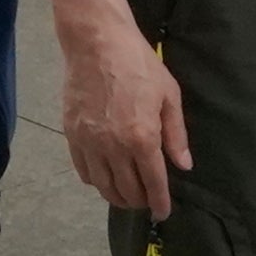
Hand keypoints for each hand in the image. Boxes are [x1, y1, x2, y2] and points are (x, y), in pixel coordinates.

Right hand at [58, 22, 192, 212]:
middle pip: (126, 190)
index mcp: (142, 138)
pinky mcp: (71, 135)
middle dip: (139, 201)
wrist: (97, 43)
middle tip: (146, 201)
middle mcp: (114, 147)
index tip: (162, 212)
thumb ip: (176, 134)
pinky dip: (95, 181)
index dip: (159, 202)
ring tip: (126, 195)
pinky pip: (83, 171)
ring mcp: (89, 143)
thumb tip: (183, 165)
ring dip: (116, 197)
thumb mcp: (169, 95)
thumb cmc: (139, 64)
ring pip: (103, 186)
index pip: (153, 183)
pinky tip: (105, 177)